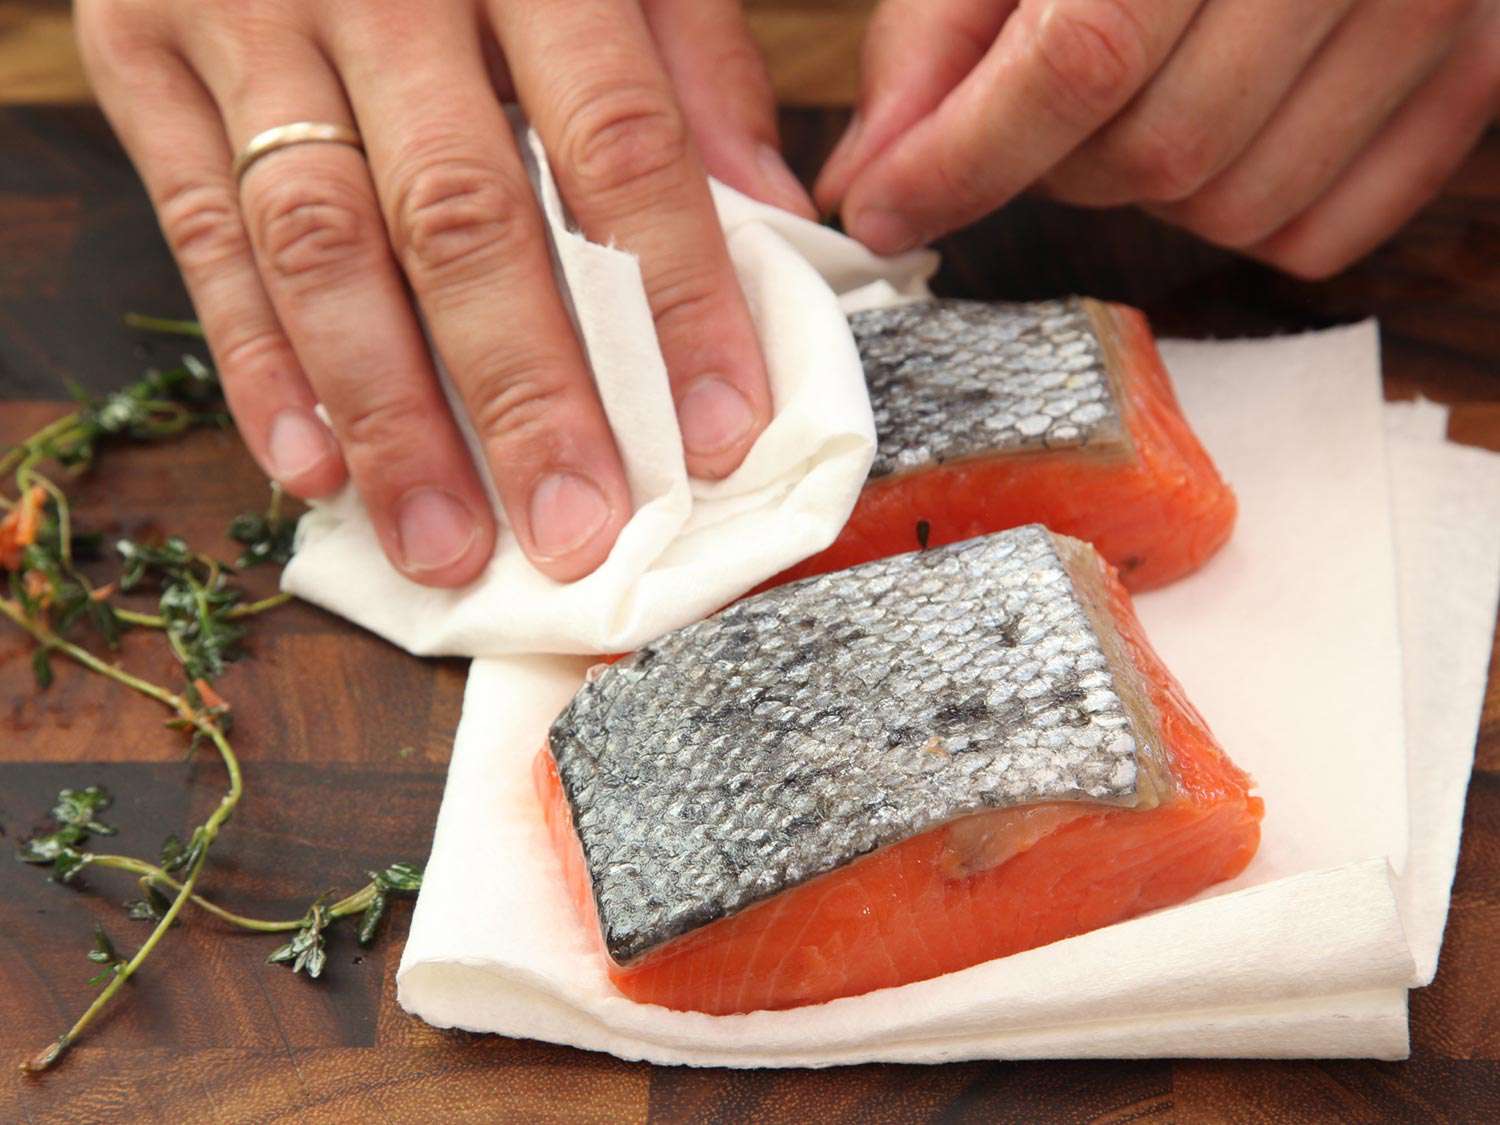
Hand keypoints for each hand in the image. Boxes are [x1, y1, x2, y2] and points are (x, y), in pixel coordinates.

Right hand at [78, 0, 813, 586]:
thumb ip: (691, 62)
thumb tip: (773, 216)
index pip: (619, 143)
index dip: (674, 298)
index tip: (715, 432)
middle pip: (461, 218)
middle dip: (525, 393)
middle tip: (575, 530)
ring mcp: (245, 18)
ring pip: (322, 249)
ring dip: (389, 419)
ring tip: (446, 543)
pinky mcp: (142, 55)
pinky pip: (197, 232)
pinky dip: (255, 363)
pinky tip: (312, 473)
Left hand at [816, 0, 1497, 278]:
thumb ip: (937, 33)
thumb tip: (867, 180)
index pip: (1085, 56)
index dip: (965, 157)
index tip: (879, 211)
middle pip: (1158, 153)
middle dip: (1056, 166)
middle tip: (1032, 116)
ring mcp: (1435, 9)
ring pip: (1234, 206)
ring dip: (1145, 190)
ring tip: (1135, 101)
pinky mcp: (1474, 77)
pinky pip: (1317, 234)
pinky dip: (1238, 212)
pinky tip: (1219, 129)